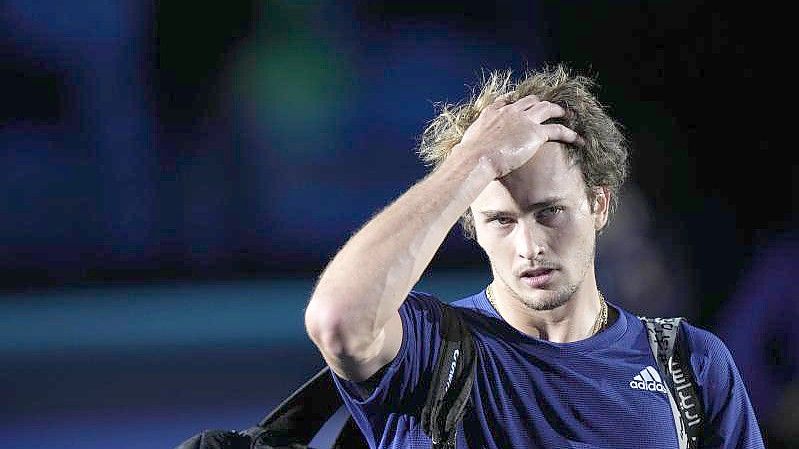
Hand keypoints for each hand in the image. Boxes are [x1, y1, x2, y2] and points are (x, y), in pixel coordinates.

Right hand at [457, 93, 582, 178]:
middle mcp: (510, 111)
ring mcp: (524, 120)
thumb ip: (467, 147)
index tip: (520, 99)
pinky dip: (570, 133)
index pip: (506, 101)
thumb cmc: (468, 156)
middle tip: (548, 107)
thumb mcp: (466, 146)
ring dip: (558, 111)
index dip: (516, 100)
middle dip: (540, 103)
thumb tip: (460, 157)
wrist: (477, 158)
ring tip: (568, 115)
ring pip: (547, 109)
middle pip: (530, 101)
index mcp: (492, 113)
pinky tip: (578, 139)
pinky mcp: (535, 132)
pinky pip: (558, 130)